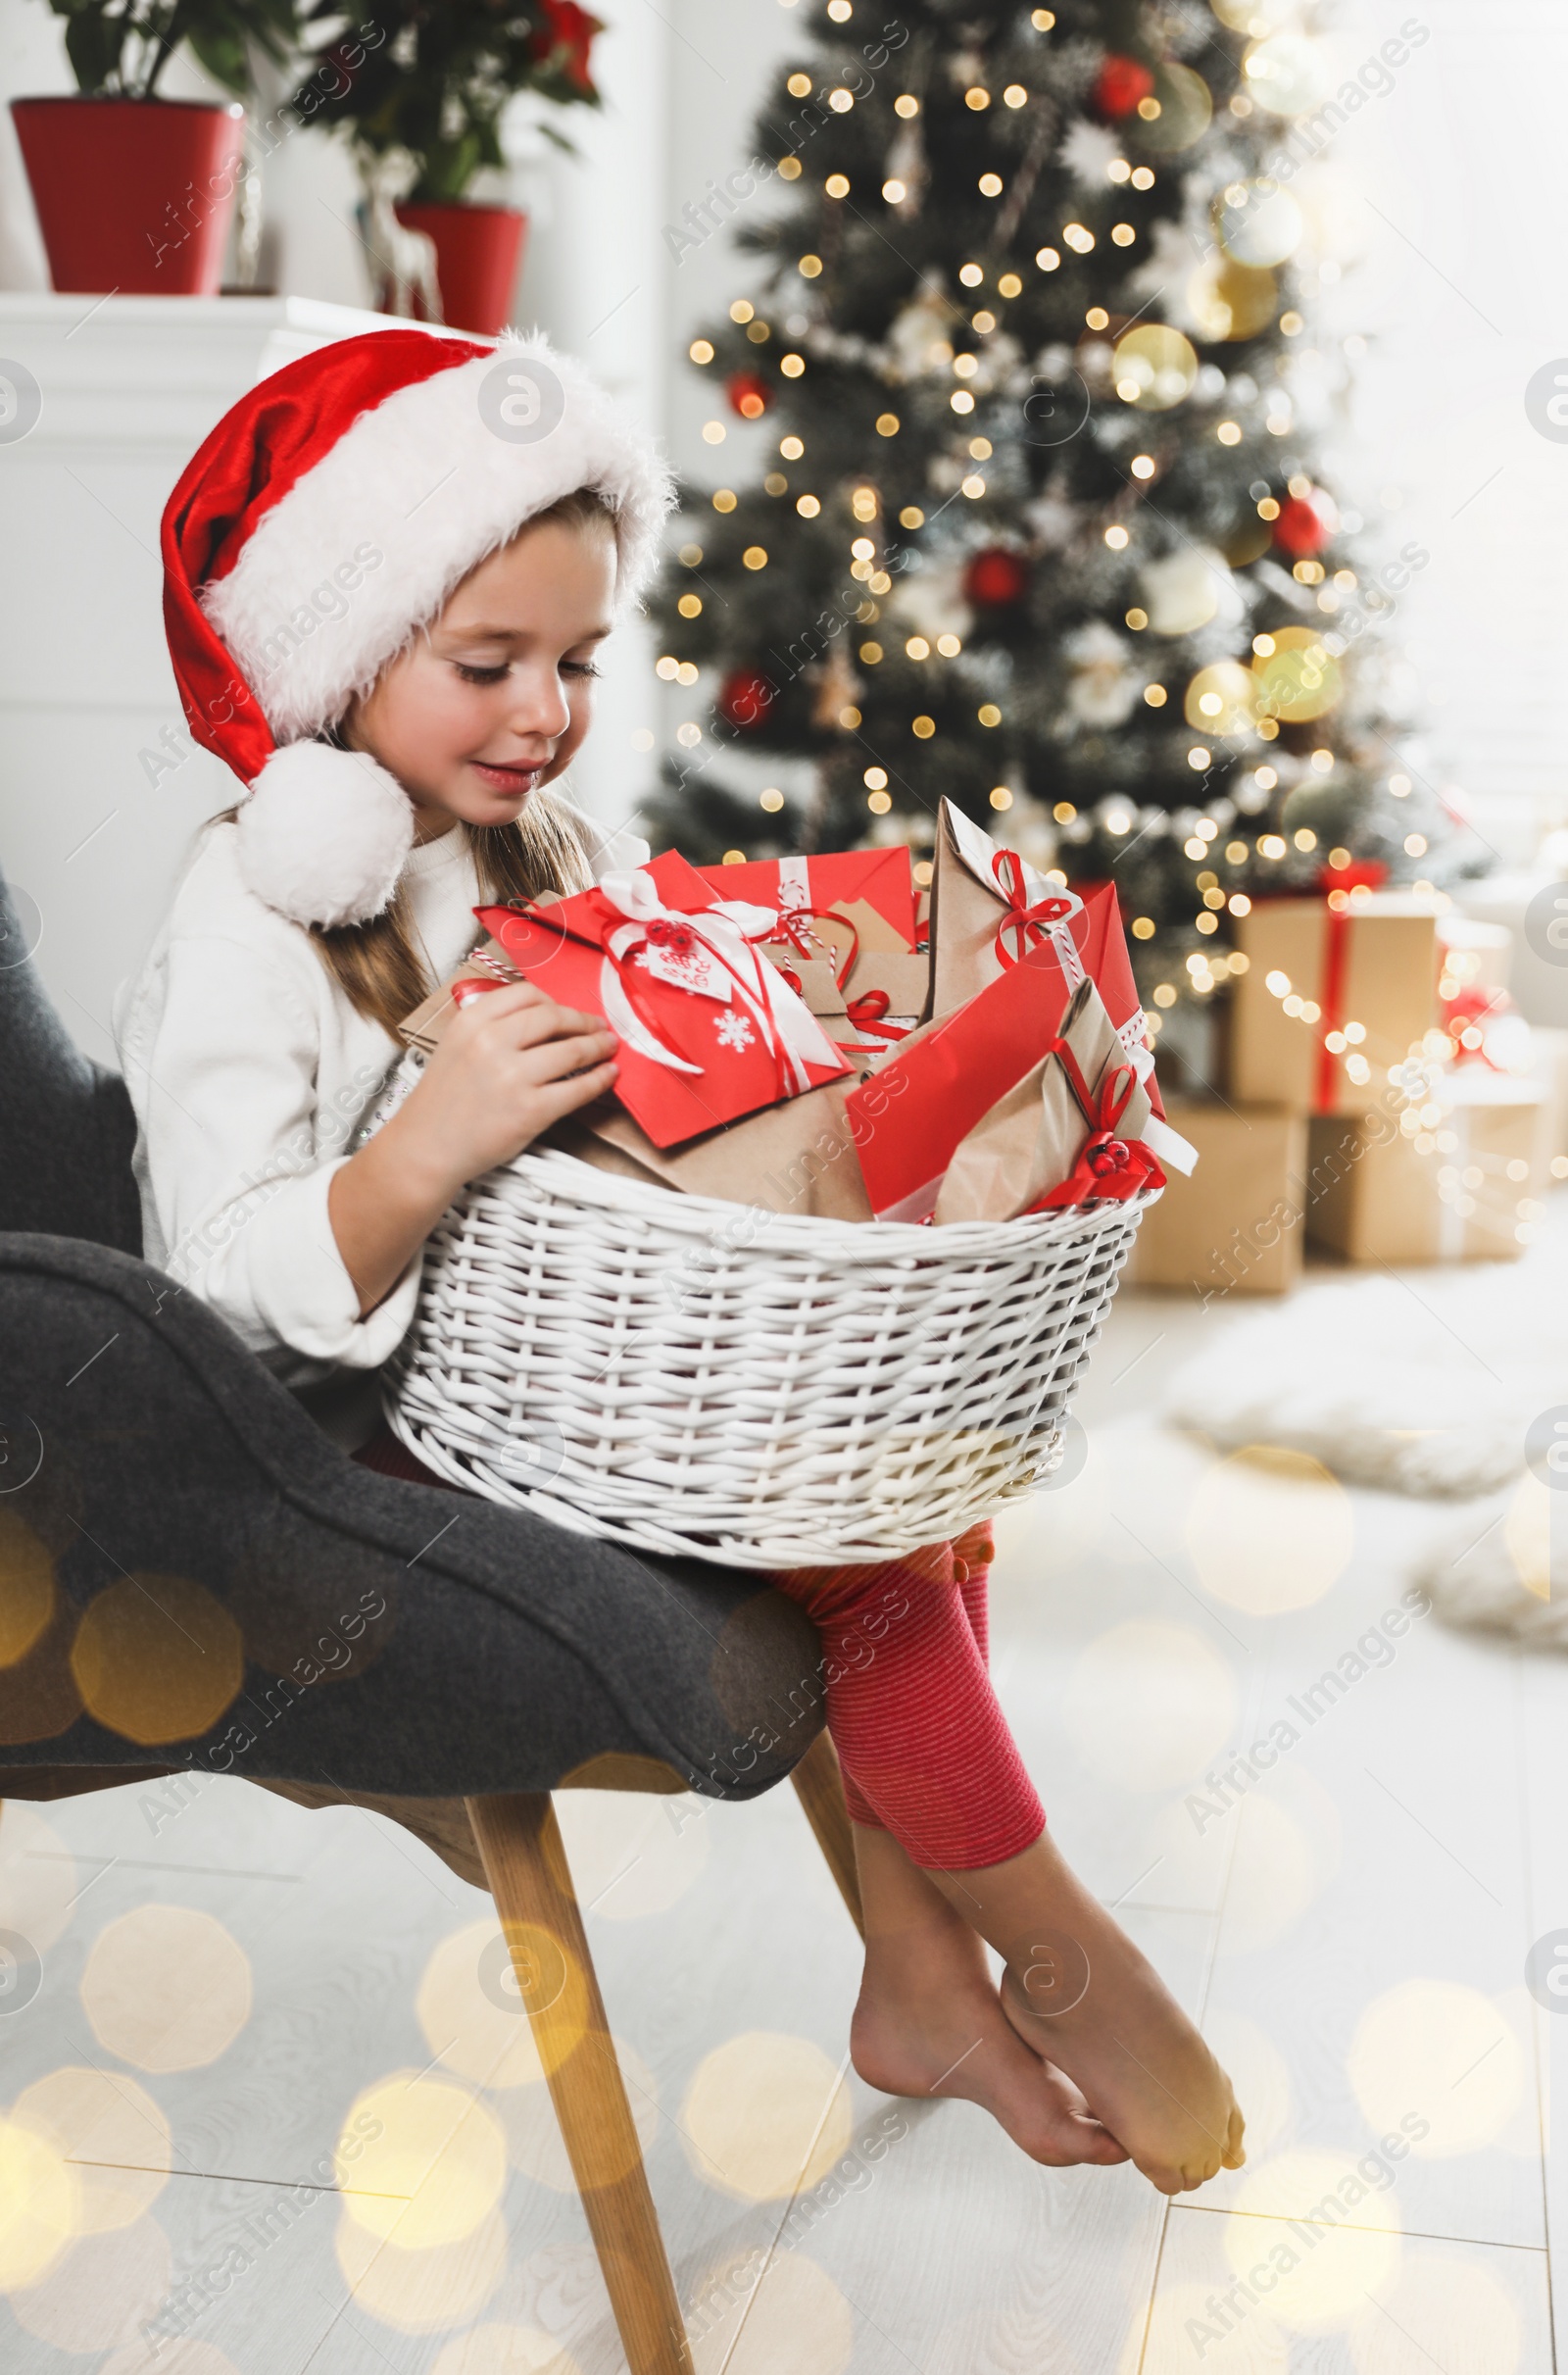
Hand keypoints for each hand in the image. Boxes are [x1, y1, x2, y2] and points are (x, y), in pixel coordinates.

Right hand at [395, 979, 618, 1194]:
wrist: (427, 1148)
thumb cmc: (443, 1101)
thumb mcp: (455, 1045)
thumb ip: (492, 1027)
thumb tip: (545, 1017)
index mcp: (471, 1021)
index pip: (527, 994)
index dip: (555, 1001)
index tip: (566, 1012)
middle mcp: (491, 1042)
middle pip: (554, 1017)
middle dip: (584, 1021)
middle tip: (599, 1028)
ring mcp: (513, 1076)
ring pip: (573, 1050)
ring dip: (598, 1046)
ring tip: (609, 1047)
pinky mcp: (531, 1110)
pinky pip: (579, 1088)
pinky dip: (600, 1079)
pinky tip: (608, 1075)